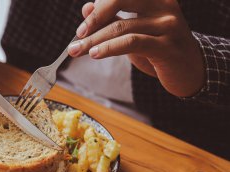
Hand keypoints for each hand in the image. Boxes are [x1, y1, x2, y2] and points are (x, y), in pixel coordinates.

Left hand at [68, 0, 204, 96]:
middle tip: (77, 37)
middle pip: (118, 1)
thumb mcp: (135, 31)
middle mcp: (164, 5)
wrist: (189, 70)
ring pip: (121, 27)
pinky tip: (94, 54)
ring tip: (76, 50)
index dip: (98, 8)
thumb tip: (87, 8)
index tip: (82, 27)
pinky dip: (109, 47)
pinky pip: (132, 42)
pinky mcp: (167, 46)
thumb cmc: (159, 48)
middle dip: (93, 21)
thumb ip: (113, 19)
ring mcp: (168, 25)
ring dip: (94, 41)